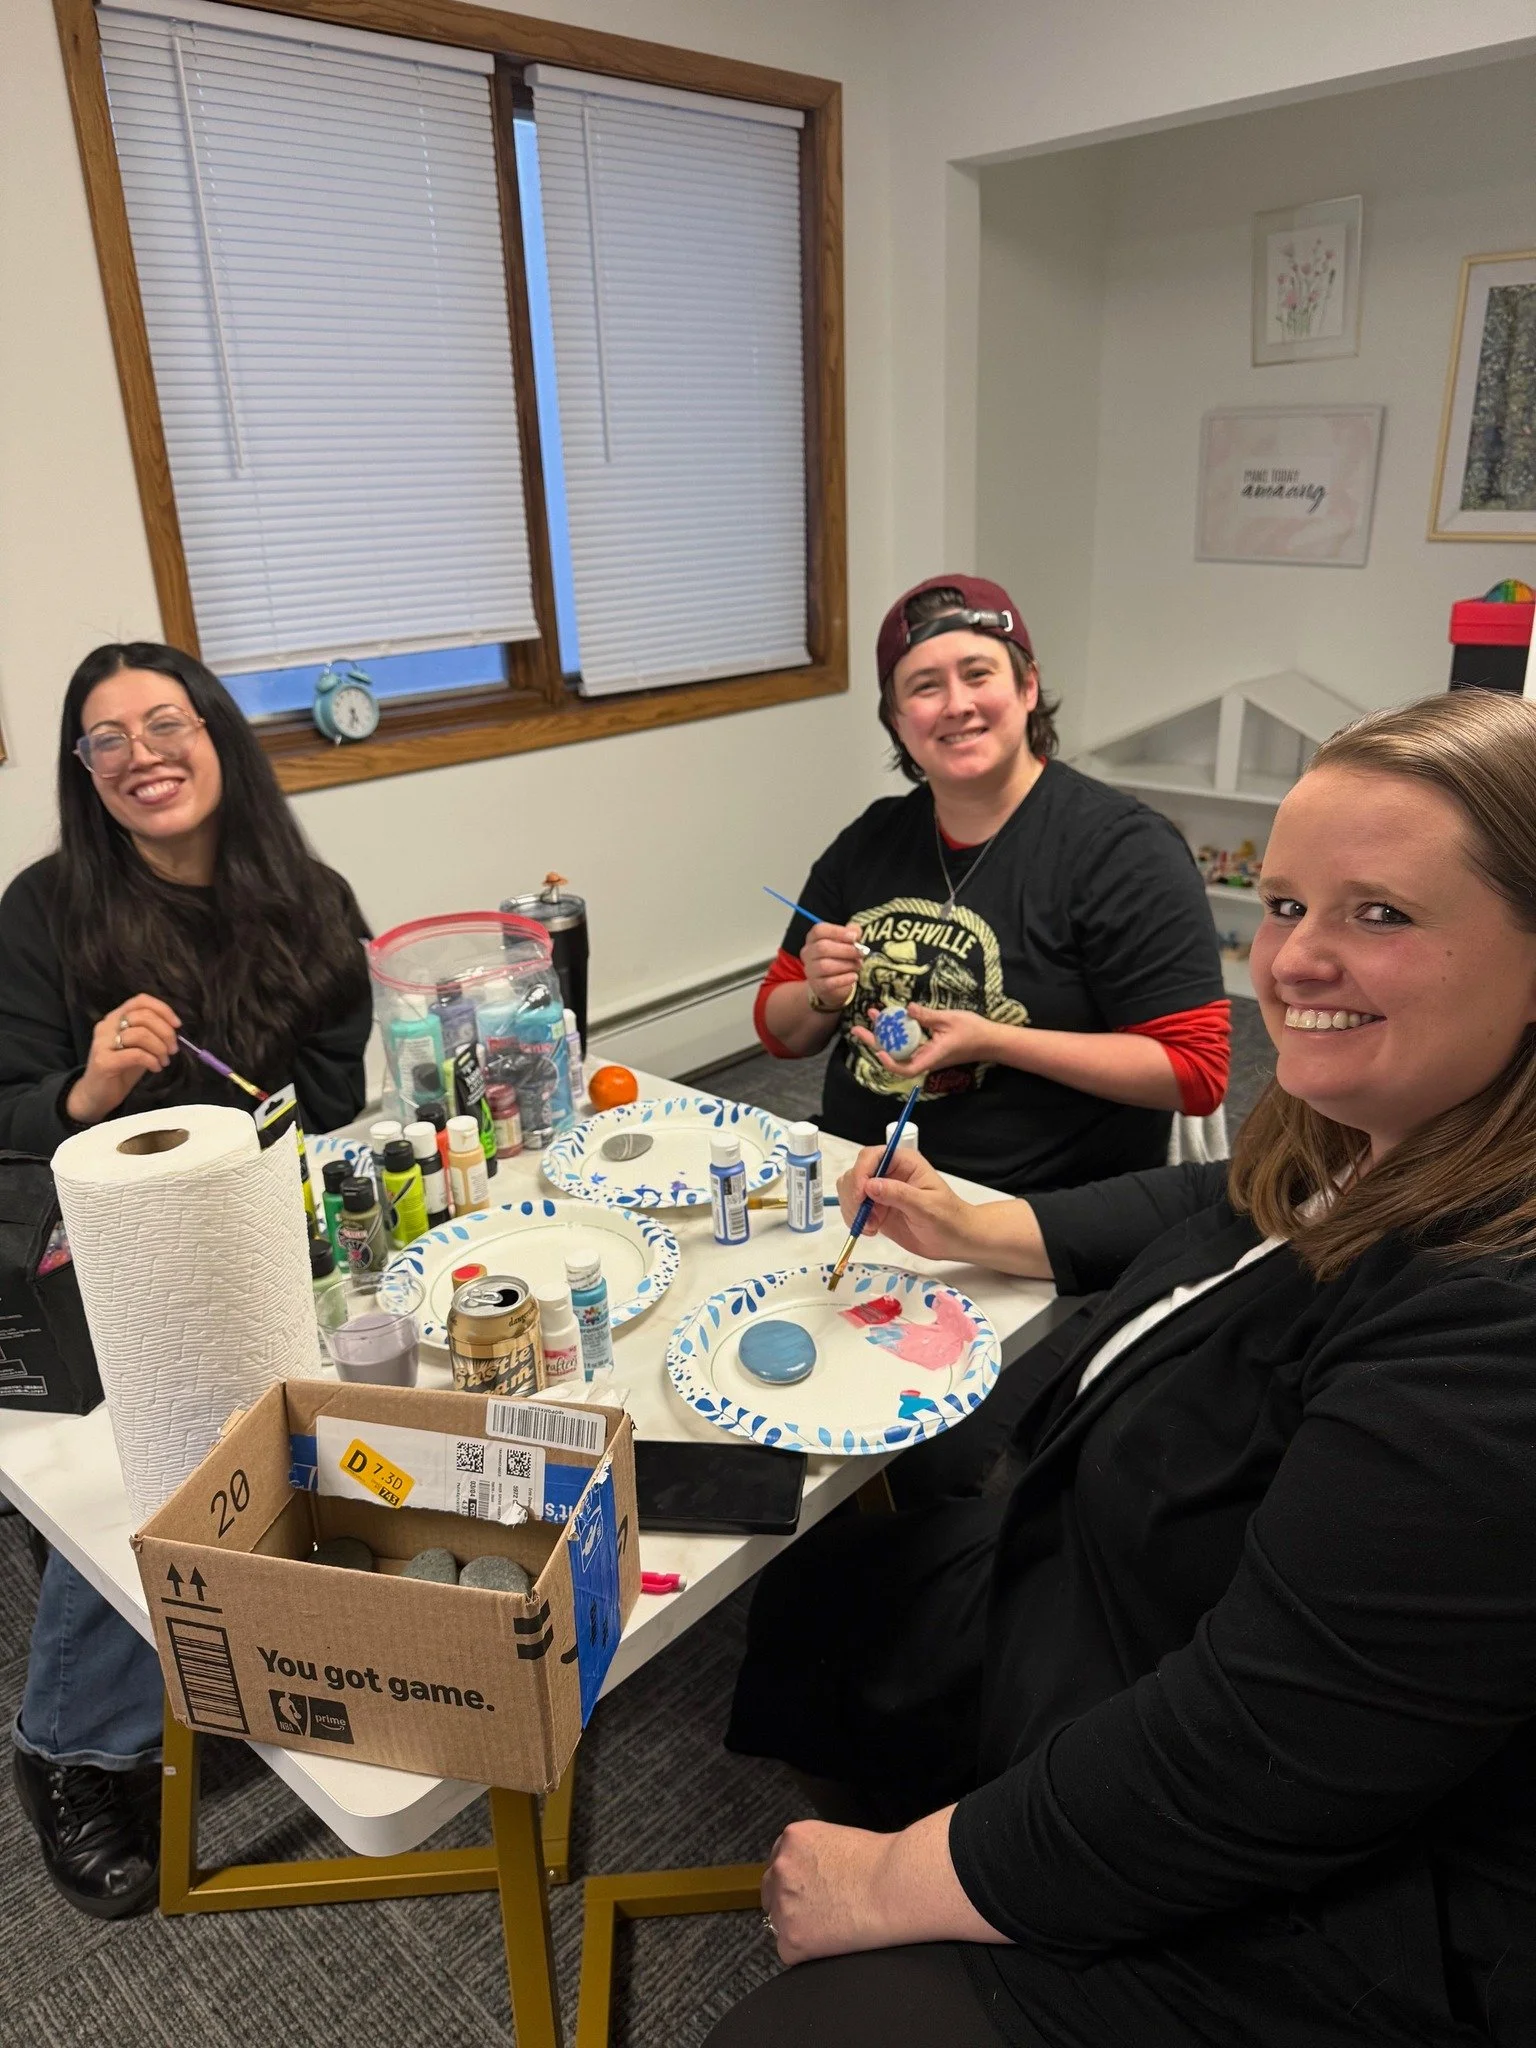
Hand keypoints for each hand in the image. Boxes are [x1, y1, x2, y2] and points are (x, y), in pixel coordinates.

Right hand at [66, 993, 180, 1123]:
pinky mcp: (103, 1061)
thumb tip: (174, 1029)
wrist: (96, 1095)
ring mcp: (102, 1043)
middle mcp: (106, 1025)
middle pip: (143, 1016)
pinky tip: (156, 1067)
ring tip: (164, 1061)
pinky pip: (135, 1054)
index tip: (177, 1025)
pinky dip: (151, 1060)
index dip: (162, 1009)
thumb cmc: (121, 1069)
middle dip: (165, 1032)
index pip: (140, 1001)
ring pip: (140, 1034)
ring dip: (160, 1048)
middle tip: (173, 1049)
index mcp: (115, 1017)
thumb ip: (152, 1034)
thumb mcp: (140, 1047)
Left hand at [762, 1809, 1006, 1963]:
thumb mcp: (837, 1840)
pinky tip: (831, 1942)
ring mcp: (783, 1904)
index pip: (778, 1862)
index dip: (794, 1879)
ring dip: (798, 1926)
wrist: (895, 1886)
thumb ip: (814, 1854)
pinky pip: (790, 1951)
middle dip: (789, 1901)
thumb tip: (812, 1873)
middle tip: (817, 1912)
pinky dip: (806, 1951)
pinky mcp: (791, 1939)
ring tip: (831, 1926)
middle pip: (771, 1891)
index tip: (806, 1890)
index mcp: (793, 1839)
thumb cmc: (882, 1862)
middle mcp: (781, 1869)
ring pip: (779, 1922)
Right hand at [802, 921, 862, 1012]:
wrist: (832, 984)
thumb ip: (852, 933)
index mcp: (813, 938)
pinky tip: (854, 976)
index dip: (837, 932)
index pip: (819, 930)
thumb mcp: (846, 942)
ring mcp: (810, 970)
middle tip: (861, 953)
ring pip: (825, 966)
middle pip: (822, 948)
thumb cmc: (839, 957)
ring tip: (858, 965)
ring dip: (847, 965)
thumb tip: (855, 932)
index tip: (854, 937)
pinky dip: (845, 979)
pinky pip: (829, 982)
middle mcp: (808, 953)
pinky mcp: (817, 986)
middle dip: (846, 950)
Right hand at [835, 1143, 980, 1263]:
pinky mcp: (876, 1210)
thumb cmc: (949, 1218)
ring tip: (872, 1226)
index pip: (872, 1156)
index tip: (861, 1195)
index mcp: (904, 1163)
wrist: (954, 1240)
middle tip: (865, 1217)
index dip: (861, 1173)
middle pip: (856, 1173)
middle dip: (854, 1195)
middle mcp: (889, 1173)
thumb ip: (899, 1194)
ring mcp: (880, 1192)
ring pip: (850, 1191)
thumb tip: (870, 1185)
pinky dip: (855, 1220)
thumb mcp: (927, 1206)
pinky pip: (854, 1209)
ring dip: (853, 1209)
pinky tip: (871, 1230)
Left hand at [851, 1001, 998, 1076]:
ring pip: (899, 1048)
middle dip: (875, 1042)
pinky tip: (892, 1017)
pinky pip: (908, 1043)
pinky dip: (898, 1032)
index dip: (890, 1063)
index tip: (878, 1052)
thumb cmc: (973, 1031)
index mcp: (932, 1056)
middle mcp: (926, 1058)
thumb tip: (907, 1008)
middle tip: (857, 1028)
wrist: (989, 1040)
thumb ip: (927, 1016)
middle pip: (895, 1057)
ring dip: (885, 1033)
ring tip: (873, 1015)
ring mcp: (926, 1054)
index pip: (907, 1069)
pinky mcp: (928, 1048)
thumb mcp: (949, 1019)